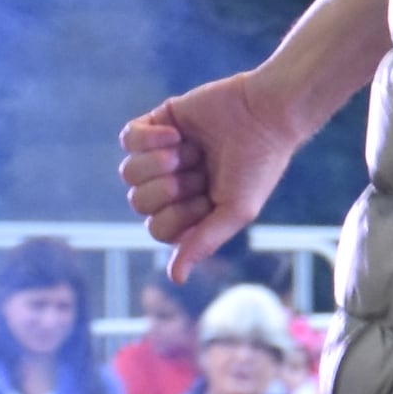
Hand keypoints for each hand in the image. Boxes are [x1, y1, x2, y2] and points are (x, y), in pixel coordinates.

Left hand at [121, 67, 324, 282]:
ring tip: (188, 149)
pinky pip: (128, 139)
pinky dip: (149, 138)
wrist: (265, 115)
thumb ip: (202, 243)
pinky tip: (175, 133)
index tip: (206, 199)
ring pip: (128, 172)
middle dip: (167, 188)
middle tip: (198, 171)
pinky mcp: (157, 123)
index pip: (158, 229)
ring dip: (158, 162)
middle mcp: (172, 186)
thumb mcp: (236, 212)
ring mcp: (161, 155)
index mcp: (191, 211)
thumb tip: (175, 279)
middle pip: (138, 203)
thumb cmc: (258, 166)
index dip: (178, 216)